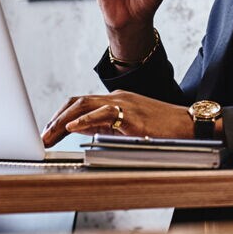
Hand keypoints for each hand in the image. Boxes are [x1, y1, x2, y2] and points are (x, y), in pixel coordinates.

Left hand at [40, 90, 192, 146]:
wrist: (190, 125)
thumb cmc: (165, 129)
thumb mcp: (131, 126)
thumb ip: (108, 126)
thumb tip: (84, 132)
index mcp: (117, 100)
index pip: (81, 103)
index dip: (61, 115)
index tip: (48, 130)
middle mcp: (118, 98)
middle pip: (77, 102)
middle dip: (55, 118)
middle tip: (42, 135)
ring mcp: (125, 104)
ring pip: (85, 105)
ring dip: (63, 120)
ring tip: (49, 133)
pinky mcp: (132, 115)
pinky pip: (103, 114)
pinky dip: (84, 121)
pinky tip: (71, 129)